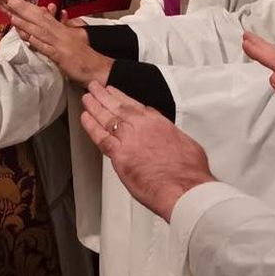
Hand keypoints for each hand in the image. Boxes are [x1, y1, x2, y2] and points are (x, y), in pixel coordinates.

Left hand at [0, 0, 111, 85]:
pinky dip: (34, 38)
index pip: (22, 5)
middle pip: (22, 9)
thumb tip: (37, 19)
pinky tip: (24, 31)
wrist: (93, 64)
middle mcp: (49, 27)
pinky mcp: (57, 53)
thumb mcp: (61, 33)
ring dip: (16, 13)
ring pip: (32, 25)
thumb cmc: (77, 49)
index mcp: (48, 21)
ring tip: (1, 4)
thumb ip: (47, 26)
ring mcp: (53, 39)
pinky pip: (43, 44)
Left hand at [79, 81, 214, 221]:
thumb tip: (171, 142)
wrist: (185, 187)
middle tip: (95, 88)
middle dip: (105, 96)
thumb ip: (172, 139)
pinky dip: (90, 126)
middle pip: (119, 106)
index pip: (136, 107)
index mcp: (159, 123)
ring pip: (107, 117)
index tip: (115, 93)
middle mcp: (142, 127)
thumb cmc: (189, 173)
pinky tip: (84, 118)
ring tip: (86, 98)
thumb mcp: (187, 145)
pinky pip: (100, 137)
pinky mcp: (119, 155)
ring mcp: (129, 139)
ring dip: (94, 106)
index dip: (123, 98)